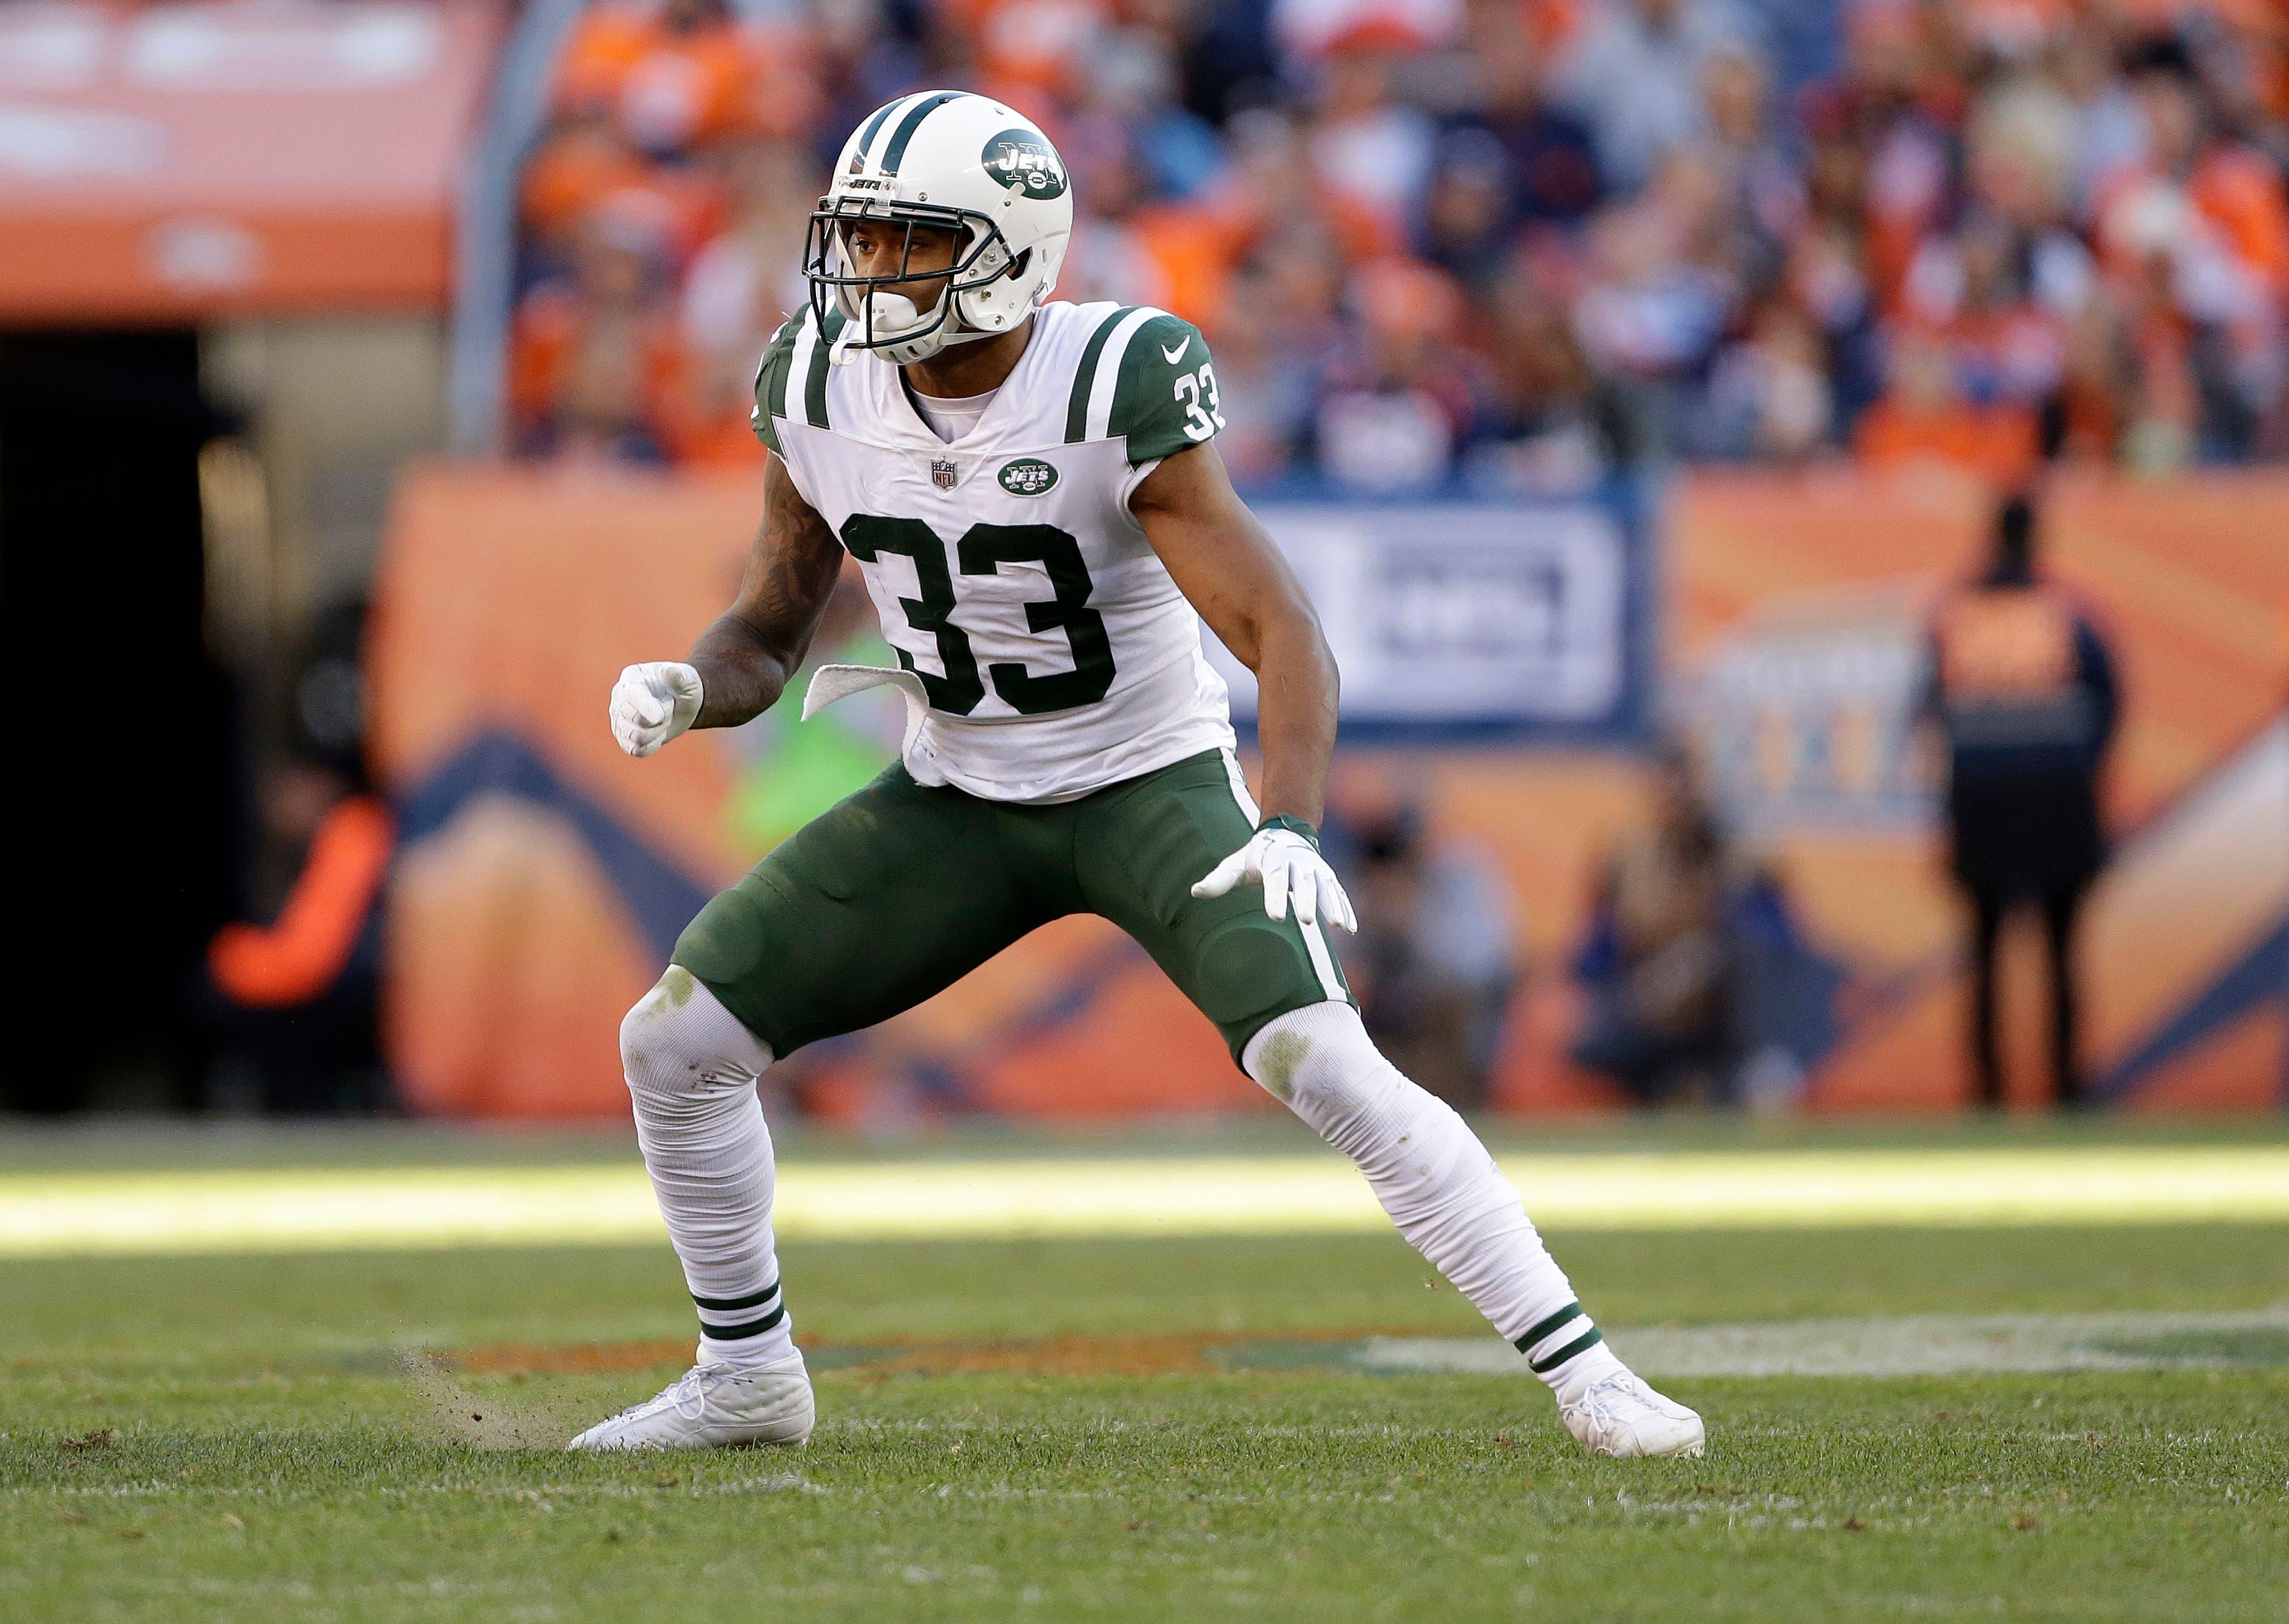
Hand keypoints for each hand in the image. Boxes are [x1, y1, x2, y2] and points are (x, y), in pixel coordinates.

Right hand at [610, 662, 704, 757]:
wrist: (682, 705)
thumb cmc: (683, 688)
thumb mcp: (687, 679)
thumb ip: (679, 676)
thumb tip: (667, 671)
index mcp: (632, 677)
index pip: (631, 694)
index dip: (647, 707)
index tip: (661, 715)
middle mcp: (619, 698)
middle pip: (634, 719)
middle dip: (661, 719)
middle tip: (669, 710)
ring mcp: (619, 719)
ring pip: (636, 737)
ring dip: (657, 733)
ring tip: (663, 720)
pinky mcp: (624, 738)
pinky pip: (636, 750)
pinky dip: (652, 745)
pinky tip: (658, 735)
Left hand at [1191, 824, 1357, 932]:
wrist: (1285, 835)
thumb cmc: (1255, 856)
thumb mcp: (1235, 864)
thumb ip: (1218, 880)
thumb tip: (1195, 891)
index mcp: (1274, 860)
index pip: (1275, 880)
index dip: (1276, 898)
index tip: (1276, 917)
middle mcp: (1299, 864)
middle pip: (1305, 882)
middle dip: (1307, 900)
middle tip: (1307, 920)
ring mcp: (1316, 870)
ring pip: (1327, 888)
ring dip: (1334, 906)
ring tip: (1340, 927)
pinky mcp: (1328, 879)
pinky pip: (1339, 894)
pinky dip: (1346, 909)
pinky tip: (1350, 929)